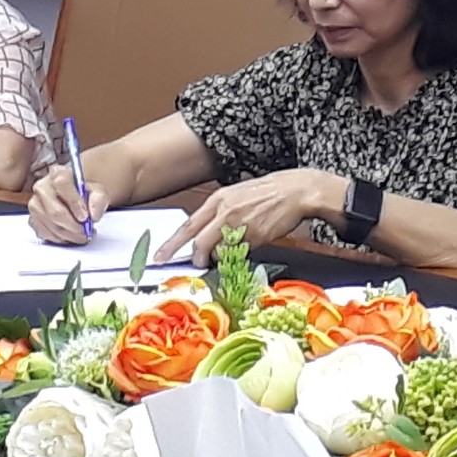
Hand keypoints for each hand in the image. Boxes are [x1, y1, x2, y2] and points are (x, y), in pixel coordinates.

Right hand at [28, 162, 108, 243]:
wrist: (75, 198)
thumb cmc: (84, 193)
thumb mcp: (97, 190)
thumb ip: (99, 199)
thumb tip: (93, 214)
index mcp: (58, 173)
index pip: (62, 184)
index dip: (74, 202)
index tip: (85, 216)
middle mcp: (42, 186)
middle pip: (54, 210)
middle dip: (73, 226)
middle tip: (85, 231)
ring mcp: (35, 204)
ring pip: (50, 224)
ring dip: (68, 234)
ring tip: (81, 235)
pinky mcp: (33, 219)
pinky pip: (45, 233)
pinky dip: (60, 238)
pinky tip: (70, 236)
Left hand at [160, 170, 341, 263]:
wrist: (296, 190)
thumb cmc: (269, 193)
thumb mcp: (238, 196)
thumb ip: (221, 214)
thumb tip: (207, 235)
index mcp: (218, 199)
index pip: (188, 225)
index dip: (172, 244)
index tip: (160, 256)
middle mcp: (224, 211)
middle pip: (198, 242)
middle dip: (194, 258)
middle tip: (193, 265)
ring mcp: (239, 224)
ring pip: (217, 250)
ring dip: (218, 257)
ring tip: (228, 251)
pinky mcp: (255, 236)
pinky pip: (237, 254)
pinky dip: (237, 255)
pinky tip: (247, 246)